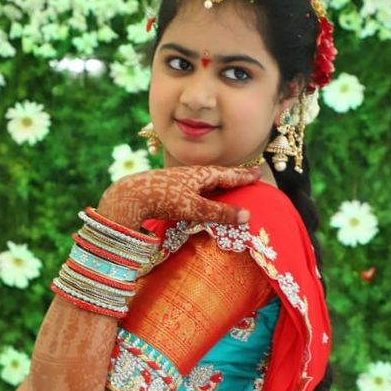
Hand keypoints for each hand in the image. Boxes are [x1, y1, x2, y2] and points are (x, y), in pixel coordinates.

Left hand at [97, 164, 262, 230]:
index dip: (244, 176)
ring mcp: (179, 179)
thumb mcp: (196, 209)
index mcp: (201, 174)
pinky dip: (204, 190)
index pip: (229, 175)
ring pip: (205, 180)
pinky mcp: (169, 187)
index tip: (258, 173)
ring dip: (218, 182)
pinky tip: (200, 194)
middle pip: (218, 174)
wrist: (132, 195)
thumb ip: (221, 213)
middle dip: (233, 176)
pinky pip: (194, 187)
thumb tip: (247, 216)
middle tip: (246, 176)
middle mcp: (192, 174)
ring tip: (227, 184)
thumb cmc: (166, 200)